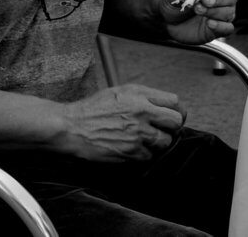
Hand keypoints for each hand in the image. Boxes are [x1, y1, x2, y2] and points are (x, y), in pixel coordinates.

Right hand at [57, 84, 185, 162]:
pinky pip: (148, 156)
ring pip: (165, 142)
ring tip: (145, 140)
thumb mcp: (120, 92)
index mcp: (141, 96)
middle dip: (171, 128)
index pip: (175, 103)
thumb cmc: (93, 109)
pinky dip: (143, 155)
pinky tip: (132, 149)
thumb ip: (145, 96)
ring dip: (158, 143)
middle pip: (176, 123)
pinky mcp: (129, 152)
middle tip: (162, 130)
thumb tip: (164, 104)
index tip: (173, 118)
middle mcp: (142, 113)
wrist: (70, 128)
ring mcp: (136, 134)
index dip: (177, 111)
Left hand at [160, 0, 247, 43]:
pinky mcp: (219, 29)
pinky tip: (209, 23)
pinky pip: (228, 28)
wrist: (170, 19)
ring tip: (198, 10)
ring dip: (213, 11)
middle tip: (204, 0)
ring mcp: (223, 13)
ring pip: (229, 12)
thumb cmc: (177, 1)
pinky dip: (220, 26)